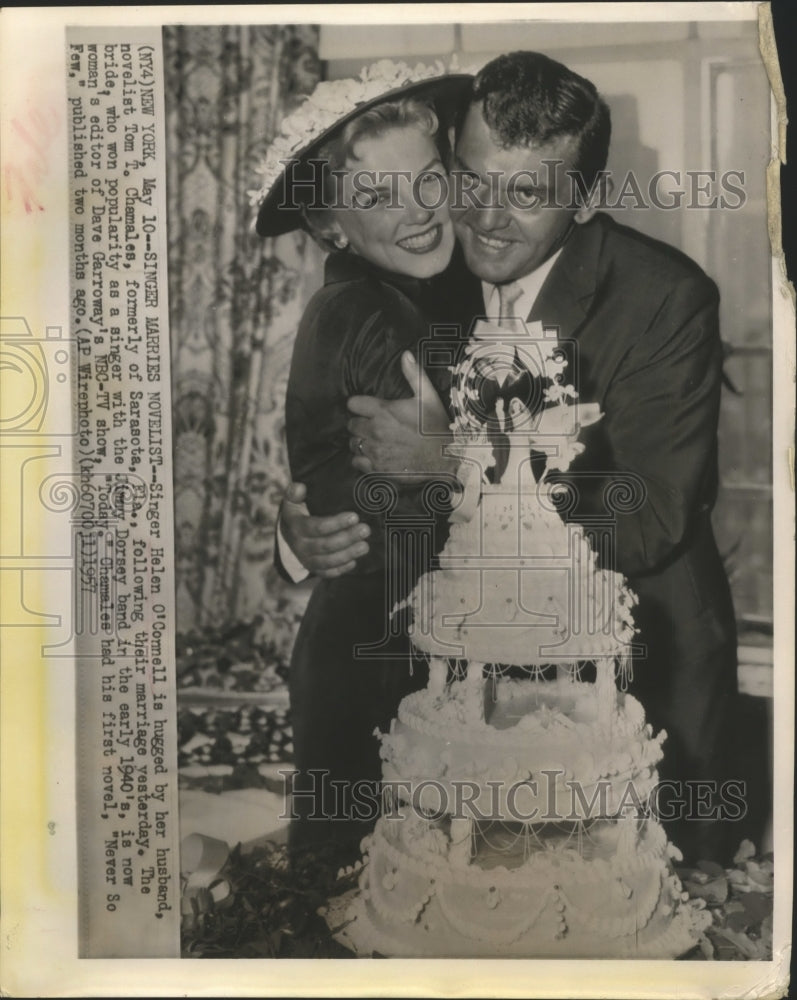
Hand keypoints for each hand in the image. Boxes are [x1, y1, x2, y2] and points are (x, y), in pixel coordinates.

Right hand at [281, 482, 369, 577]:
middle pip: (325, 545)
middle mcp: (300, 546)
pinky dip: (340, 569)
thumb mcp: (293, 502)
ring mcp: (307, 559)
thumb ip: (294, 493)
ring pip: (328, 561)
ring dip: (347, 554)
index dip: (336, 523)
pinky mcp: (314, 569)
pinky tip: (354, 562)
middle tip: (365, 530)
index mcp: (296, 527)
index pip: (317, 527)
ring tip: (365, 546)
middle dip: (347, 538)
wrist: (288, 535)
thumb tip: (300, 487)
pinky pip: (327, 573)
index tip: (354, 516)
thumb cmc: (297, 514)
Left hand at [347, 352, 455, 480]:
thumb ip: (414, 375)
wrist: (445, 460)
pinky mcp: (377, 469)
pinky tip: (374, 456)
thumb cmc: (436, 428)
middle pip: (350, 425)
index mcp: (383, 411)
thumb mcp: (428, 397)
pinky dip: (362, 459)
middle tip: (373, 426)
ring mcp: (375, 451)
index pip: (352, 404)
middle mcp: (375, 431)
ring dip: (360, 442)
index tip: (367, 409)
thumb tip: (406, 354)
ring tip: (373, 441)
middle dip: (359, 424)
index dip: (359, 406)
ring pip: (353, 444)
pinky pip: (356, 462)